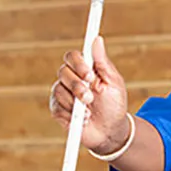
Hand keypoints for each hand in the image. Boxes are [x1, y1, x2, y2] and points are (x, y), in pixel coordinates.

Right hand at [49, 35, 129, 155]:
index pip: (72, 56)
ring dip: (74, 102)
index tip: (90, 76)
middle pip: (63, 71)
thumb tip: (97, 39)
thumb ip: (103, 62)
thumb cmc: (114, 104)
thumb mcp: (113, 82)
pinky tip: (83, 120)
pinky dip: (70, 115)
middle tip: (90, 97)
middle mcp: (71, 78)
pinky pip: (56, 107)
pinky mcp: (57, 110)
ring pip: (58, 89)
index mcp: (85, 69)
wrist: (110, 131)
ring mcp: (62, 94)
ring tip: (89, 112)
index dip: (78, 64)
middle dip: (77, 86)